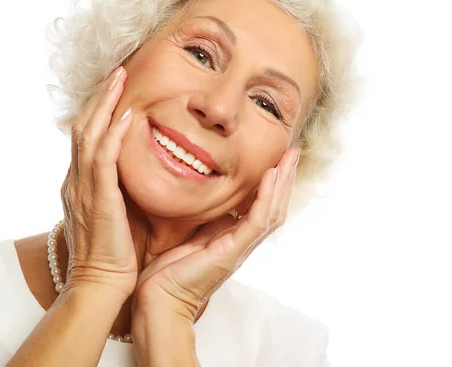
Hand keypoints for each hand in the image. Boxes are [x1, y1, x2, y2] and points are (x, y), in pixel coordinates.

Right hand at [60, 66, 137, 299]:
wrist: (101, 284)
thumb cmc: (112, 253)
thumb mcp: (113, 212)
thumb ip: (117, 188)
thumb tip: (135, 170)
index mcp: (80, 183)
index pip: (86, 136)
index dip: (98, 109)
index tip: (117, 87)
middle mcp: (76, 180)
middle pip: (83, 126)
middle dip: (99, 97)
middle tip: (117, 71)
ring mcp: (82, 188)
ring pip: (88, 135)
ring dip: (104, 104)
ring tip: (120, 78)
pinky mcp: (96, 200)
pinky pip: (102, 159)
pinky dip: (113, 134)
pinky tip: (127, 115)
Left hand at [130, 148, 300, 321]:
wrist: (159, 299)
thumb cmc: (169, 272)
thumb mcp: (191, 237)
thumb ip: (206, 222)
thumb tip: (214, 203)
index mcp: (232, 238)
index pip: (260, 207)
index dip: (271, 184)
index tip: (277, 159)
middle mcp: (242, 243)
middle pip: (273, 207)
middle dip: (284, 179)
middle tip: (292, 152)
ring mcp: (240, 248)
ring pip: (272, 212)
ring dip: (282, 183)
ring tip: (289, 157)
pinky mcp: (232, 252)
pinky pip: (257, 220)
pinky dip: (266, 197)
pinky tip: (271, 176)